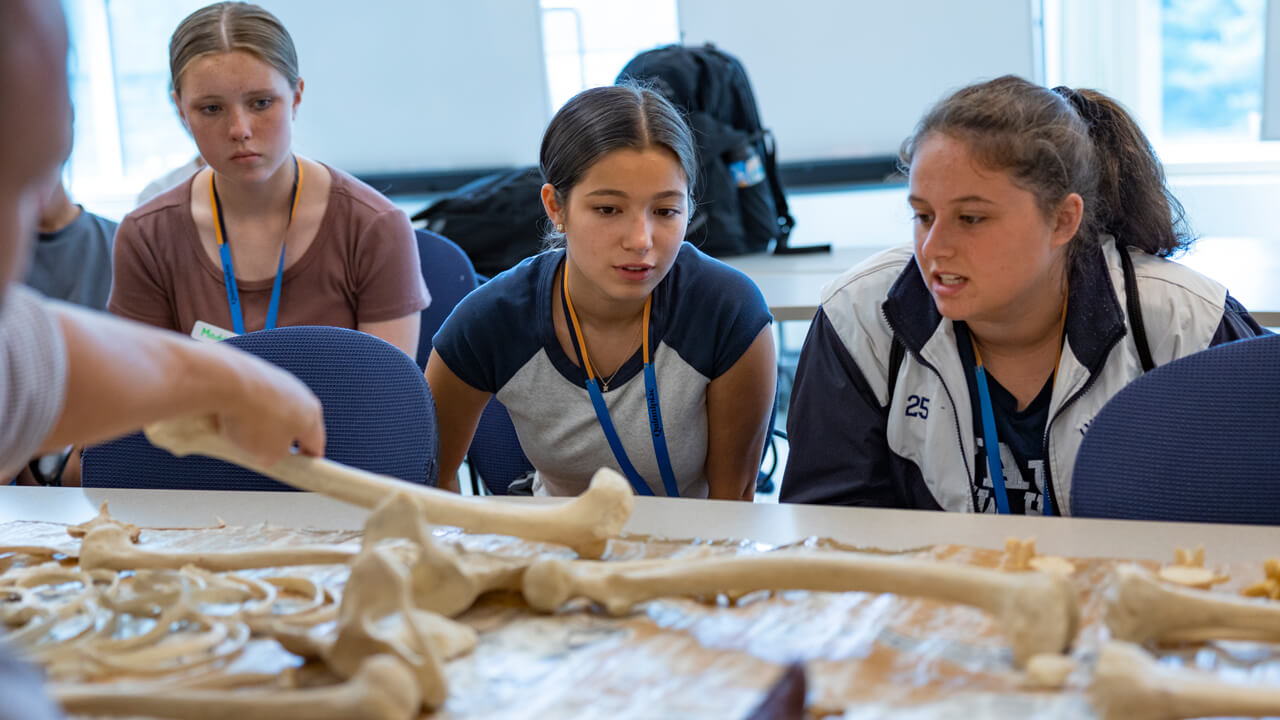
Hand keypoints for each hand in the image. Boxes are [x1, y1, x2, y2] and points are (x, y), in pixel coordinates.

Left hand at [209, 348, 325, 466]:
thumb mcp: (268, 455)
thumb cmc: (252, 419)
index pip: (315, 445)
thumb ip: (277, 456)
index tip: (298, 466)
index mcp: (311, 418)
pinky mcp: (260, 371)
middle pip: (296, 423)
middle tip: (264, 451)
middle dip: (281, 438)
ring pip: (276, 408)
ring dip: (263, 420)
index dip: (306, 460)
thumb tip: (271, 452)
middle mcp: (301, 396)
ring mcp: (281, 381)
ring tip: (242, 431)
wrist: (229, 384)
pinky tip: (232, 413)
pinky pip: (257, 395)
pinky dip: (248, 406)